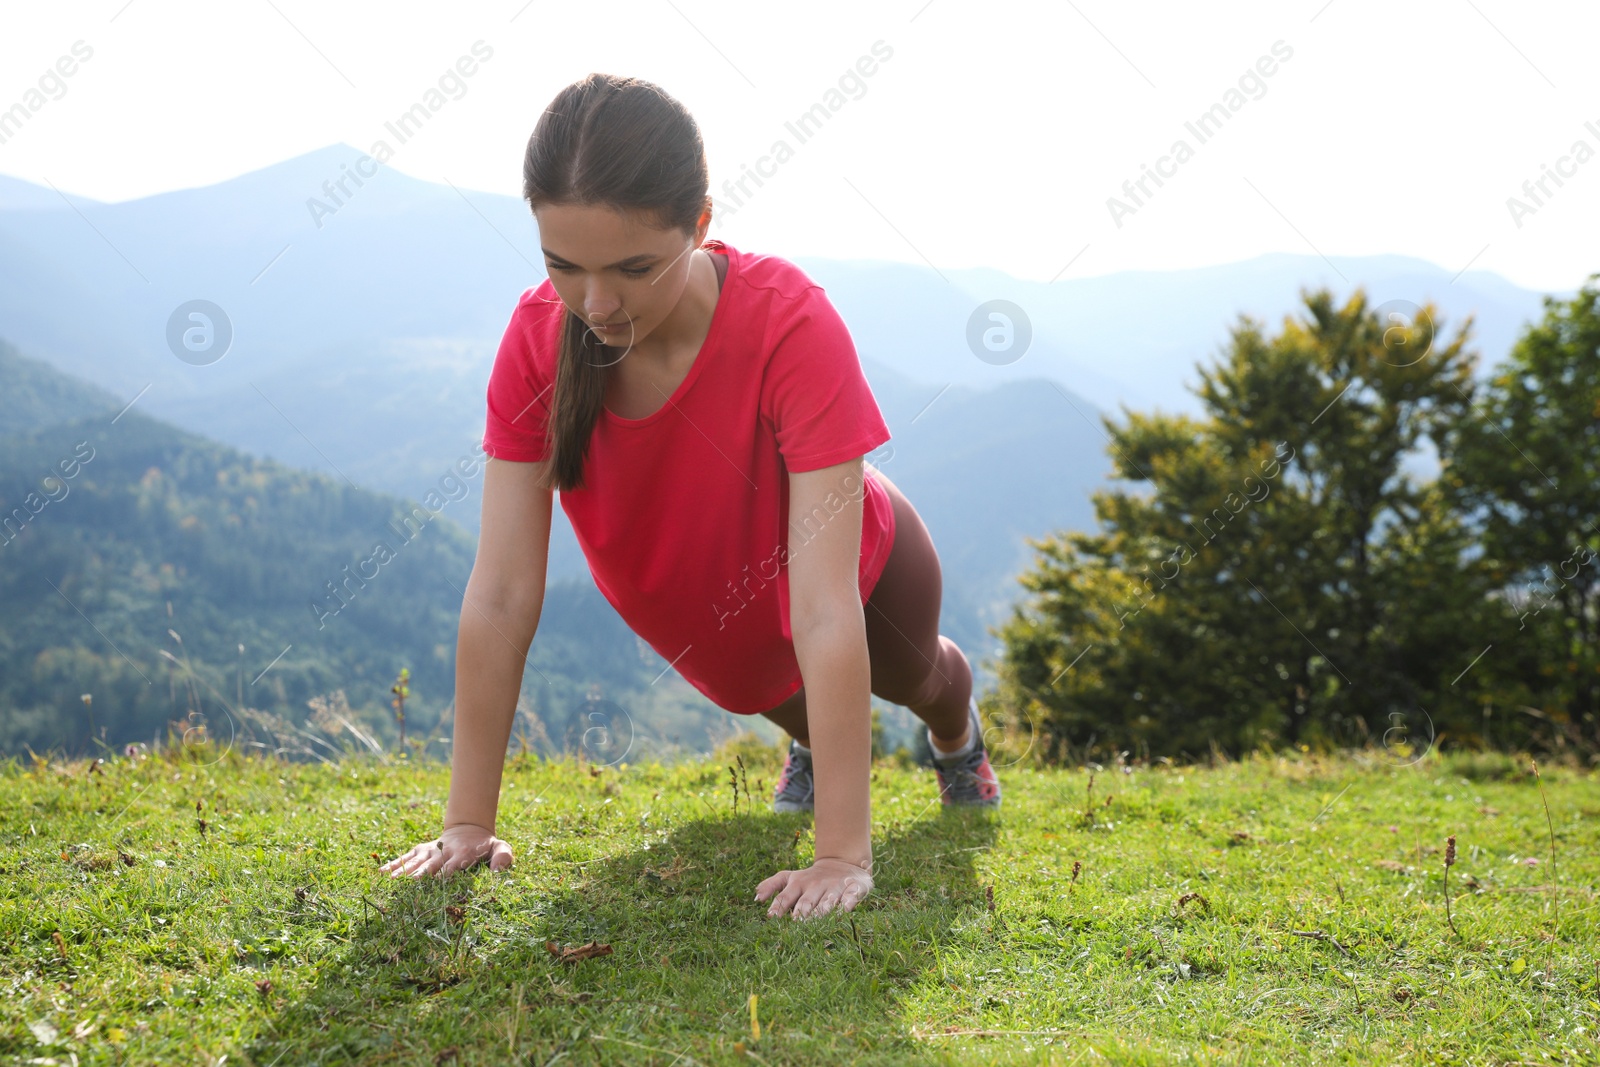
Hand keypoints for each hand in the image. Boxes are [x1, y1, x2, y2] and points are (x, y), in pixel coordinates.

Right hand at [379, 822, 513, 878]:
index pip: (453, 867)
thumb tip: (498, 871)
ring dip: (404, 871)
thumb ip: (503, 856)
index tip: (437, 885)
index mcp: (462, 855)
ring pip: (416, 861)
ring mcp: (430, 850)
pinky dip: (393, 863)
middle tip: (411, 884)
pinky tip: (380, 872)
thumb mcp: (499, 847)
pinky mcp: (421, 850)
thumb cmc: (485, 846)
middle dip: (422, 874)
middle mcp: (443, 852)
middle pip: (431, 865)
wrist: (469, 829)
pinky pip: (406, 857)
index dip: (445, 875)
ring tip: (391, 881)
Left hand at [755, 857, 872, 919]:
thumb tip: (755, 899)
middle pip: (806, 901)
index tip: (771, 917)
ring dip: (821, 912)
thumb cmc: (811, 878)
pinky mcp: (853, 889)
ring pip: (827, 902)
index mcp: (799, 883)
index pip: (787, 895)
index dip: (779, 905)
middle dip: (801, 912)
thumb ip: (772, 885)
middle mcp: (816, 886)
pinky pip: (851, 897)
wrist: (843, 864)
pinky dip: (847, 903)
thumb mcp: (790, 877)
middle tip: (795, 924)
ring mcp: (834, 888)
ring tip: (816, 921)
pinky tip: (844, 911)